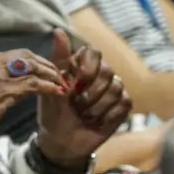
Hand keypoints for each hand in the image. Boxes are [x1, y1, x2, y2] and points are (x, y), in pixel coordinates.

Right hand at [0, 49, 64, 160]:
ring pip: (31, 67)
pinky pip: (32, 84)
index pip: (13, 54)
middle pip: (25, 56)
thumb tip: (15, 86)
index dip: (34, 61)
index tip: (44, 71)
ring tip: (61, 84)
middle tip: (58, 76)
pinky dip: (48, 87)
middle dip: (45, 65)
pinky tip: (57, 92)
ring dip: (50, 75)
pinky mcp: (1, 90)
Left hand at [37, 30, 132, 165]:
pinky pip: (123, 103)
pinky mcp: (122, 106)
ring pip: (115, 88)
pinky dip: (106, 115)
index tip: (73, 84)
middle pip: (107, 70)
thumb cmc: (53, 114)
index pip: (93, 52)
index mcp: (81, 67)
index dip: (86, 68)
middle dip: (89, 92)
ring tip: (83, 115)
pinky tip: (96, 121)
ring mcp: (113, 89)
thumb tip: (58, 31)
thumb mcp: (51, 88)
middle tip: (75, 105)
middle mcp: (99, 75)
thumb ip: (58, 60)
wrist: (62, 142)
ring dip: (95, 106)